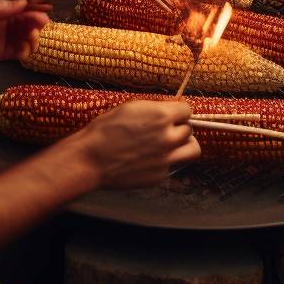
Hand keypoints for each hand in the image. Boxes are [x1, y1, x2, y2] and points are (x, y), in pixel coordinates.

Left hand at [0, 0, 49, 68]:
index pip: (20, 6)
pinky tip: (23, 52)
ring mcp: (0, 38)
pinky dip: (25, 52)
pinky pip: (17, 52)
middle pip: (26, 22)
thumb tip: (22, 3)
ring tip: (29, 42)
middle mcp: (1, 22)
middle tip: (37, 29)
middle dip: (36, 24)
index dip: (33, 10)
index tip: (42, 15)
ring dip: (33, 39)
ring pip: (25, 37)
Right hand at [60, 100, 200, 189]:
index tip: (173, 114)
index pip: (188, 110)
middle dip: (179, 128)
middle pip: (190, 130)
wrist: (91, 159)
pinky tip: (152, 159)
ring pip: (193, 150)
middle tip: (167, 130)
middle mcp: (168, 138)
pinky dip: (167, 161)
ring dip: (185, 145)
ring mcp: (166, 159)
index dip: (179, 111)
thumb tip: (172, 109)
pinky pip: (174, 166)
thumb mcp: (131, 108)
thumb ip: (156, 108)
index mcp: (161, 116)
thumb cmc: (105, 130)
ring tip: (172, 144)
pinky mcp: (160, 176)